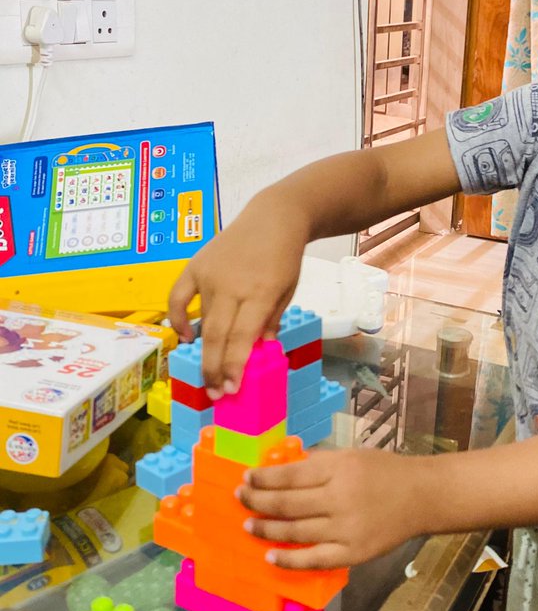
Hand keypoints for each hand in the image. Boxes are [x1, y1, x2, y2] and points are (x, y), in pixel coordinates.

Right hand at [168, 188, 307, 396]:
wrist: (273, 217)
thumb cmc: (285, 258)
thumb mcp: (287, 292)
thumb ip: (270, 322)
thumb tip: (253, 354)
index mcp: (260, 292)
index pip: (241, 337)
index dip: (234, 367)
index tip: (232, 389)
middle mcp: (231, 285)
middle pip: (217, 335)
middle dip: (215, 369)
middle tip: (216, 393)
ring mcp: (209, 275)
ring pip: (202, 320)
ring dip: (204, 349)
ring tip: (209, 373)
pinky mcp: (195, 266)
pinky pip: (177, 297)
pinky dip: (177, 318)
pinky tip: (184, 336)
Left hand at [237, 448, 424, 568]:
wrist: (422, 497)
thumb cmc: (385, 471)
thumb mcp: (351, 456)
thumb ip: (318, 463)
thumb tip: (280, 470)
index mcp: (338, 469)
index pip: (290, 475)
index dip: (263, 478)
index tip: (246, 478)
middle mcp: (339, 498)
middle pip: (287, 504)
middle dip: (257, 501)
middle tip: (240, 498)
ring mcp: (345, 529)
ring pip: (294, 531)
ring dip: (266, 529)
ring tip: (248, 524)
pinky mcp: (352, 553)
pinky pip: (314, 560)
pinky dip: (289, 559)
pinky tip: (270, 556)